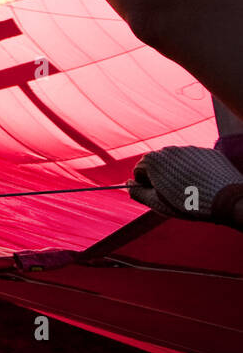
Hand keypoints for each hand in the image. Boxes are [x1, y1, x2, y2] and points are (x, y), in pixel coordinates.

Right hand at [128, 146, 242, 222]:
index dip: (145, 185)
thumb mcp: (158, 203)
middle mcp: (170, 149)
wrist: (226, 199)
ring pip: (177, 162)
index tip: (158, 195)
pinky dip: (196, 170)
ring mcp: (190, 149)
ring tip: (191, 190)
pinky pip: (195, 161)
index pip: (139, 171)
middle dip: (161, 177)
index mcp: (153, 160)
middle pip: (158, 164)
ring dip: (178, 173)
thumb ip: (137, 193)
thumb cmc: (188, 203)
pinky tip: (203, 184)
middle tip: (174, 194)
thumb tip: (127, 185)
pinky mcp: (208, 152)